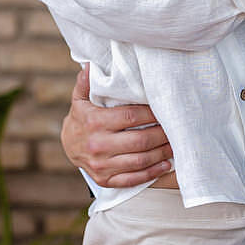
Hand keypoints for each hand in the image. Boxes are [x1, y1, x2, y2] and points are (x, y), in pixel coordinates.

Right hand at [61, 65, 171, 186]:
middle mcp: (98, 145)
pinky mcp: (105, 179)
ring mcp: (102, 165)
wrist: (68, 146)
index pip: (130, 117)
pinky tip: (165, 165)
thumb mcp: (81, 99)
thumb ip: (86, 82)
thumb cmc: (82, 118)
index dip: (151, 114)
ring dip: (161, 154)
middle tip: (177, 129)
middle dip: (162, 135)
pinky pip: (132, 179)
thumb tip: (90, 65)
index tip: (165, 110)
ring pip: (139, 161)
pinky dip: (151, 173)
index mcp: (94, 122)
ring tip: (175, 145)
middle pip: (139, 141)